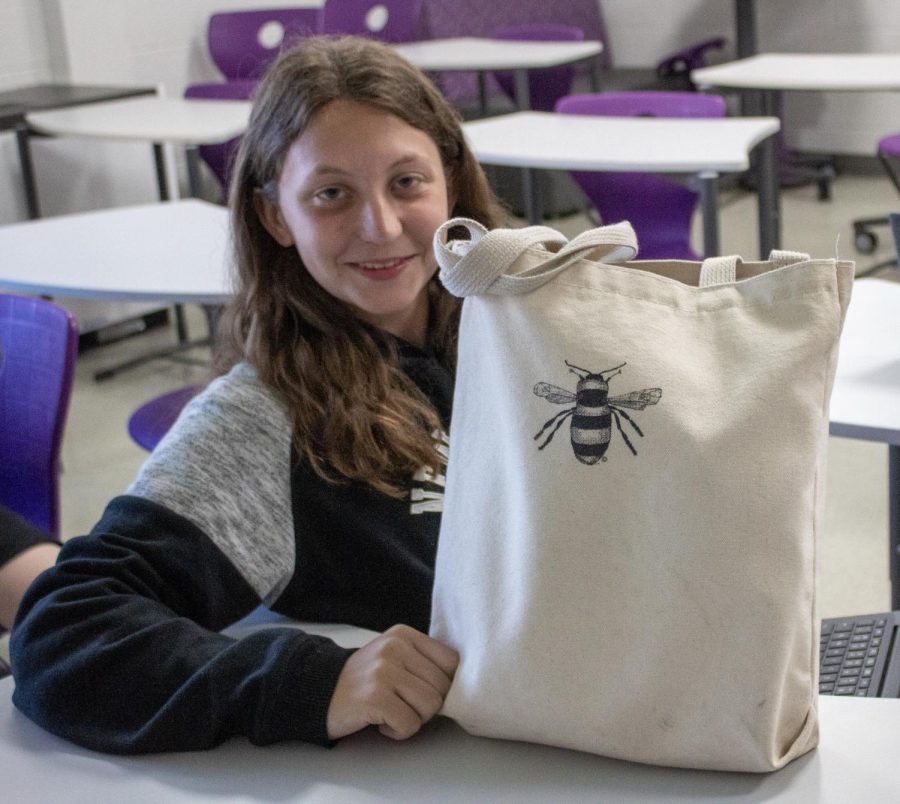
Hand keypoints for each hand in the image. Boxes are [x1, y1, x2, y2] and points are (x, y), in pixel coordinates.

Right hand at [326, 624, 458, 740]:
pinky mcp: (375, 697)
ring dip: (414, 720)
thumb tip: (460, 683)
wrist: (319, 690)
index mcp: (404, 634)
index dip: (445, 685)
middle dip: (427, 706)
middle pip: (442, 688)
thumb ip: (423, 661)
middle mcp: (395, 648)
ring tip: (392, 713)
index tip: (425, 692)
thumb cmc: (364, 679)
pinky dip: (399, 731)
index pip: (451, 661)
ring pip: (430, 706)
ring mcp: (384, 671)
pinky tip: (382, 723)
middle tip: (403, 706)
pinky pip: (410, 723)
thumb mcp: (394, 656)